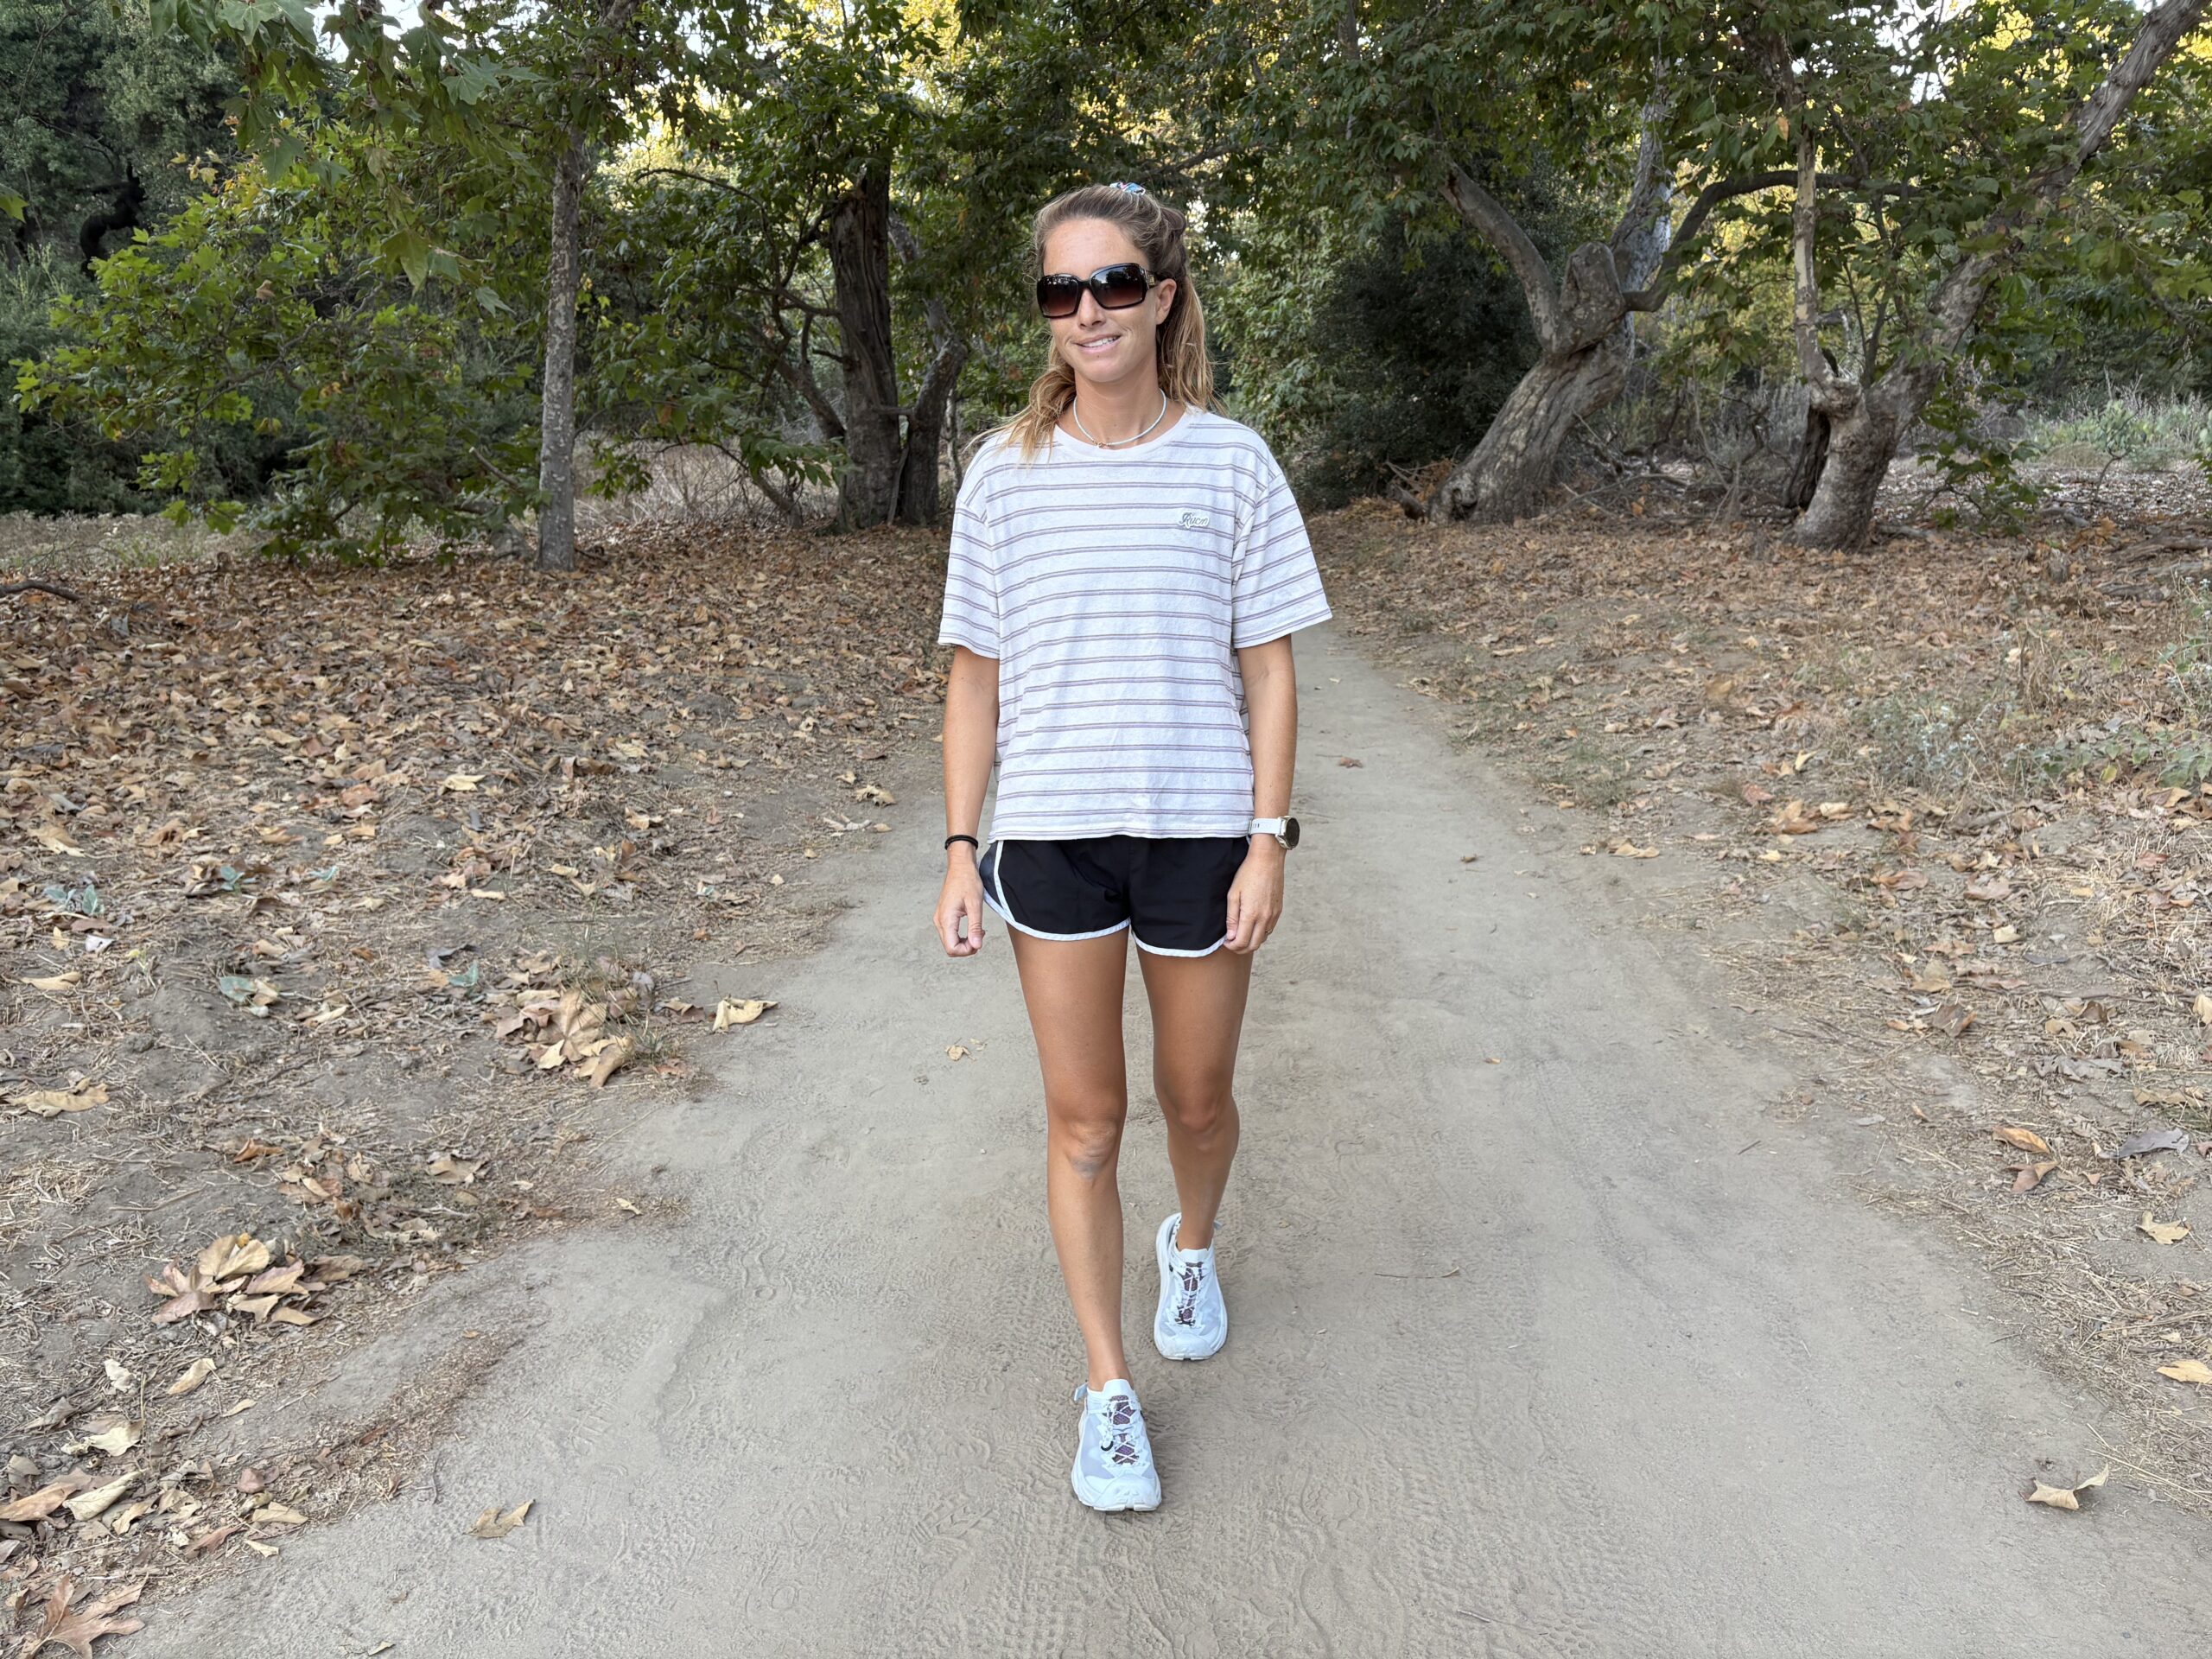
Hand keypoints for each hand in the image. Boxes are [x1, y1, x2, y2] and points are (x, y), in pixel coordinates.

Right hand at [937, 853, 986, 955]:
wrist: (960, 866)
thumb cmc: (968, 881)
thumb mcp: (975, 905)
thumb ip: (975, 927)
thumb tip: (976, 946)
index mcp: (946, 919)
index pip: (952, 948)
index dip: (967, 950)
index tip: (979, 941)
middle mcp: (939, 920)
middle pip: (950, 947)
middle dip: (967, 947)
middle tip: (981, 936)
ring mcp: (940, 918)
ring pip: (950, 941)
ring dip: (965, 942)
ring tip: (979, 931)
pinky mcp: (943, 915)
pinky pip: (950, 933)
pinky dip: (962, 935)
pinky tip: (973, 928)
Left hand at [1222, 839, 1283, 953]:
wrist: (1267, 860)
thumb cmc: (1248, 874)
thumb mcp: (1233, 894)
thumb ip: (1232, 918)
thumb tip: (1231, 936)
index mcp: (1251, 914)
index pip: (1242, 942)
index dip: (1231, 946)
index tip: (1225, 942)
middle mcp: (1265, 918)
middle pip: (1253, 945)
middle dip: (1241, 948)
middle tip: (1231, 943)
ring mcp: (1274, 915)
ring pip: (1262, 939)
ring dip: (1251, 942)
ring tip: (1240, 934)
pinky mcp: (1278, 911)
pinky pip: (1269, 930)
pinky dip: (1259, 933)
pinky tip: (1252, 926)